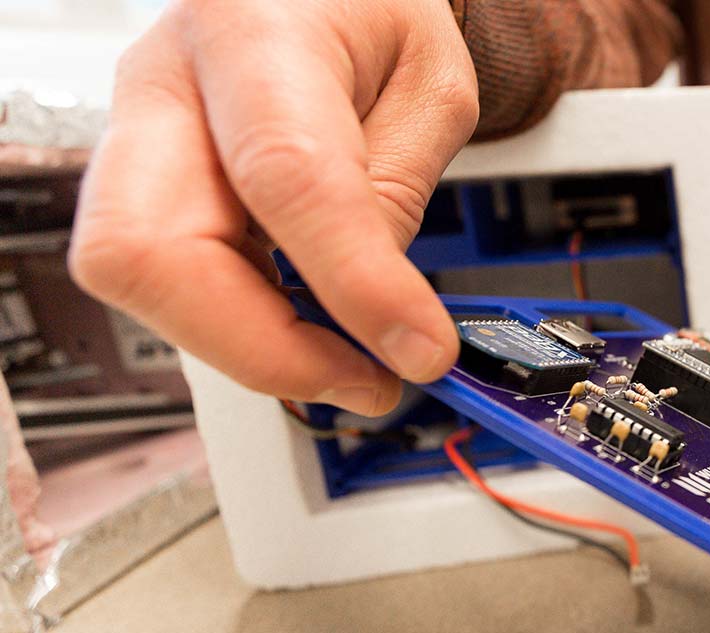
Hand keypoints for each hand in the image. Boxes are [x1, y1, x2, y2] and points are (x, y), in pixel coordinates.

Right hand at [68, 0, 477, 415]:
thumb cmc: (367, 10)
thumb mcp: (432, 81)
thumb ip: (399, 190)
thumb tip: (377, 311)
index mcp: (252, 33)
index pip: (286, 175)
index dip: (353, 282)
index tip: (418, 350)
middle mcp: (164, 85)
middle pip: (147, 252)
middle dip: (260, 346)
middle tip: (365, 376)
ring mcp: (134, 140)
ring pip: (140, 285)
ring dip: (251, 347)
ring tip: (350, 357)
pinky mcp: (136, 190)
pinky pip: (167, 287)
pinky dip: (241, 328)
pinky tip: (307, 326)